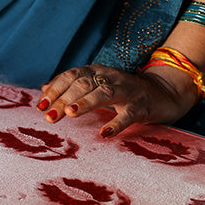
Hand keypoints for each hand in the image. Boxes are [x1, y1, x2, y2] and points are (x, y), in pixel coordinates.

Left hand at [35, 63, 196, 137]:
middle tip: (49, 117)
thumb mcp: (96, 84)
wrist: (163, 93)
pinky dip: (116, 123)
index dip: (55, 89)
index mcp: (96, 71)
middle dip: (64, 100)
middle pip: (83, 84)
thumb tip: (43, 89)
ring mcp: (127, 91)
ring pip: (103, 93)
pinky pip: (128, 114)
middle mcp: (110, 77)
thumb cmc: (123, 92)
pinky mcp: (141, 106)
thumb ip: (71, 86)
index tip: (40, 106)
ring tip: (70, 114)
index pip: (71, 76)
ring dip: (85, 103)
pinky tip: (104, 133)